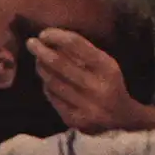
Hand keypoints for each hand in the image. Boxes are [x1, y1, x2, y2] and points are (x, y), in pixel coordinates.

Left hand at [27, 28, 143, 132]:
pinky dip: (47, 86)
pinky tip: (46, 79)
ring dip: (42, 68)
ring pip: (53, 82)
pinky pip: (53, 98)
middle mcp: (97, 88)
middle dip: (42, 51)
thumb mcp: (105, 64)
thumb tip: (52, 38)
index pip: (76, 45)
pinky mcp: (75, 120)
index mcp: (107, 68)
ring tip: (37, 60)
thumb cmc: (110, 84)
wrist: (123, 119)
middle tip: (30, 43)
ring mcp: (85, 106)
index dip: (57, 36)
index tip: (44, 33)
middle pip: (60, 64)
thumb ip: (83, 52)